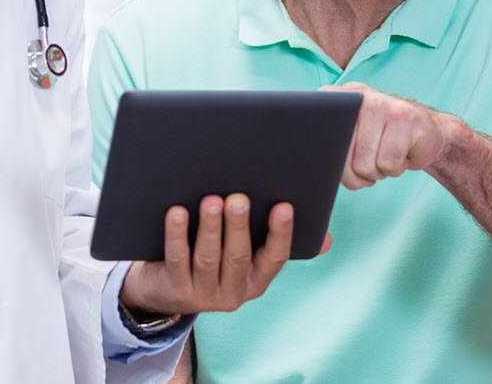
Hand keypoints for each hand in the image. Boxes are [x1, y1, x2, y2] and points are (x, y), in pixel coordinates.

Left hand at [119, 193, 304, 315]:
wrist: (165, 289)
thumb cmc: (214, 259)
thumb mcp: (246, 255)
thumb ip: (275, 241)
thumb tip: (326, 239)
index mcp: (256, 280)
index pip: (275, 258)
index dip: (280, 233)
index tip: (284, 206)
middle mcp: (233, 292)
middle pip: (237, 257)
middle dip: (239, 226)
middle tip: (239, 198)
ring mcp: (203, 294)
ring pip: (208, 258)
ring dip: (211, 228)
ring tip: (212, 200)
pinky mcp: (175, 290)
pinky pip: (177, 259)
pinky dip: (177, 235)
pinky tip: (177, 212)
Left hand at [327, 81, 450, 189]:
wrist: (428, 134)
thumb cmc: (383, 142)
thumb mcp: (353, 139)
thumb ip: (332, 146)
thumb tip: (319, 166)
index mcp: (337, 98)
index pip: (319, 134)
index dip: (329, 158)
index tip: (338, 162)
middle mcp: (357, 95)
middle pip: (343, 156)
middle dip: (356, 173)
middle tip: (370, 164)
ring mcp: (382, 103)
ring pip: (366, 163)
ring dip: (379, 171)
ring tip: (387, 156)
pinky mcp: (406, 118)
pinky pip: (389, 163)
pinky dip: (395, 168)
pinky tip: (402, 154)